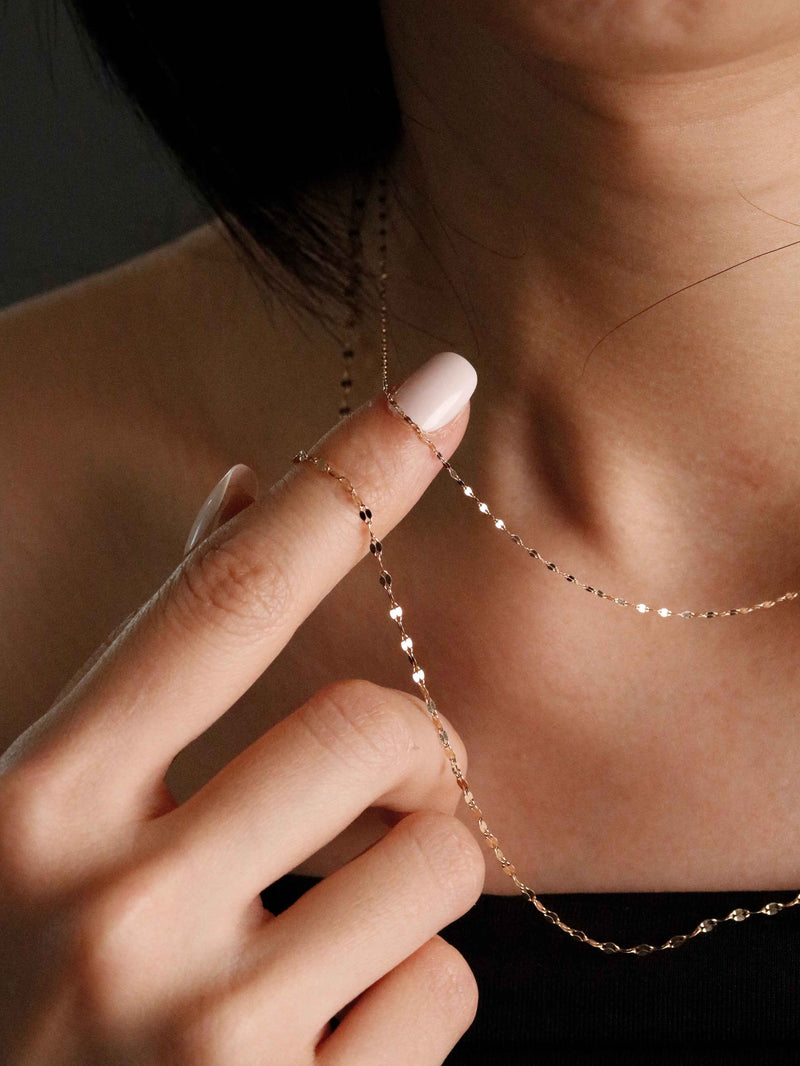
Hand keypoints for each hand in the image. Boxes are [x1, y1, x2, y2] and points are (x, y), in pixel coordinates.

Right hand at [0, 359, 483, 1064]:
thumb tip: (247, 493)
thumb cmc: (37, 980)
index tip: (440, 393)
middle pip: (372, 729)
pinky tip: (330, 1032)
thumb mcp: (54, 819)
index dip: (345, 483)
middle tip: (389, 791)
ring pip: (436, 865)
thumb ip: (156, 666)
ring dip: (418, 880)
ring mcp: (201, 1031)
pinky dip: (414, 997)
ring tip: (336, 930)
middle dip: (415, 753)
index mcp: (39, 805)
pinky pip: (445, 993)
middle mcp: (112, 908)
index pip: (224, 600)